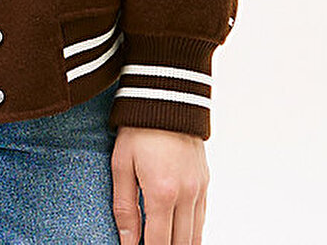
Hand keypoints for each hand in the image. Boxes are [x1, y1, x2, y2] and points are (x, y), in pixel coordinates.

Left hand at [112, 126, 209, 244]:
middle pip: (180, 244)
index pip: (158, 243)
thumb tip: (127, 242)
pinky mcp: (205, 181)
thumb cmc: (138, 129)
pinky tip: (180, 235)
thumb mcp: (121, 164)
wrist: (167, 97)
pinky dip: (192, 232)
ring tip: (163, 242)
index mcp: (162, 193)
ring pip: (195, 235)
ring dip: (180, 244)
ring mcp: (199, 189)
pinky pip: (202, 217)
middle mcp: (186, 195)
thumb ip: (125, 207)